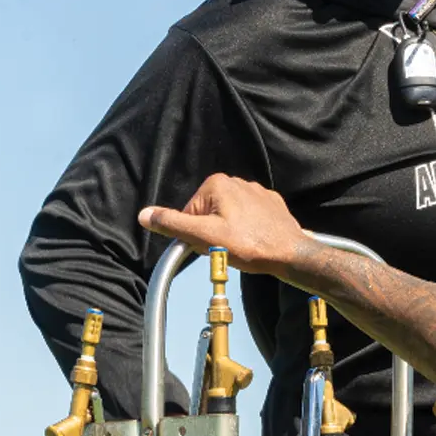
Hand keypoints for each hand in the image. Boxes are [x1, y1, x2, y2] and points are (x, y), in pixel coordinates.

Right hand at [138, 174, 315, 278]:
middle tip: (228, 248)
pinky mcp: (270, 204)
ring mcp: (256, 191)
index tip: (212, 245)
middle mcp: (237, 181)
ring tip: (244, 247)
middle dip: (213, 234)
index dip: (196, 234)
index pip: (189, 213)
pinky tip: (256, 242)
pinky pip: (249, 218)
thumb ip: (173, 224)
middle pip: (208, 214)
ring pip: (229, 217)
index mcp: (216, 184)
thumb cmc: (248, 245)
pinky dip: (248, 231)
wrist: (290, 253)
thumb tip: (145, 215)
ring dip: (231, 234)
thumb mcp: (204, 237)